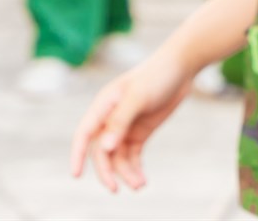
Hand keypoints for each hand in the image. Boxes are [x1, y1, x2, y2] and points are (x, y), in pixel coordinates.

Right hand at [69, 47, 194, 191]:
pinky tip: (142, 179)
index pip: (85, 134)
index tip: (76, 175)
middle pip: (101, 151)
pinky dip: (135, 168)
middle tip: (116, 189)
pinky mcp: (139, 132)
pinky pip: (132, 155)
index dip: (77, 154)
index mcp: (104, 106)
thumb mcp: (138, 97)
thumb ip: (120, 121)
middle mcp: (110, 118)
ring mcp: (125, 127)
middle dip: (107, 171)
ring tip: (139, 185)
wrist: (181, 68)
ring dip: (125, 172)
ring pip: (118, 157)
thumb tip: (105, 147)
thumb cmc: (156, 75)